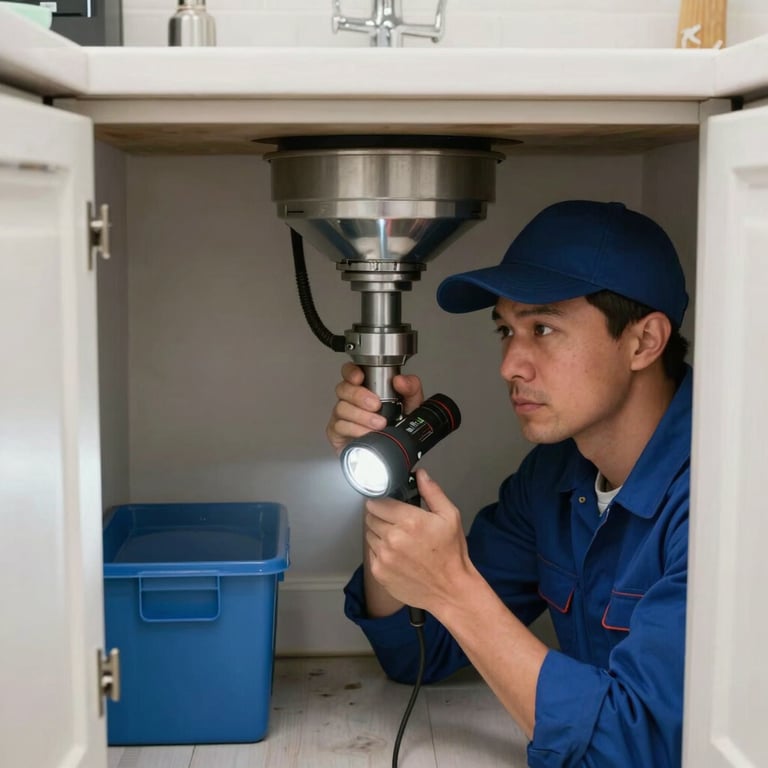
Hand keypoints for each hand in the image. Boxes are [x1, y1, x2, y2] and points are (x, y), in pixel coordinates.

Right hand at [325, 362, 423, 454]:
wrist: (393, 451)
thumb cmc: (397, 425)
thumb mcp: (411, 404)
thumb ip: (411, 387)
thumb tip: (400, 380)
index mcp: (365, 387)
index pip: (350, 372)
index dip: (351, 372)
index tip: (359, 377)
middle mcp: (351, 400)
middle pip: (343, 389)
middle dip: (359, 396)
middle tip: (376, 405)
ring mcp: (342, 415)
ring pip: (341, 408)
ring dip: (361, 416)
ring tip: (378, 424)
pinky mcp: (337, 432)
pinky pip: (339, 426)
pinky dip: (355, 429)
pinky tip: (366, 433)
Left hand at [364, 468, 472, 612]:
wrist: (450, 590)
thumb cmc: (451, 554)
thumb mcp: (449, 516)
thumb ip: (432, 492)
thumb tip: (420, 474)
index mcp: (409, 521)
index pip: (378, 502)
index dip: (381, 502)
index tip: (387, 505)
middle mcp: (393, 538)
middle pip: (370, 517)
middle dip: (380, 517)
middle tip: (395, 523)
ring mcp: (384, 557)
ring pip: (369, 535)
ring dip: (378, 534)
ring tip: (397, 540)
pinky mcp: (379, 572)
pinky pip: (371, 554)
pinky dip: (379, 552)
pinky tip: (396, 555)